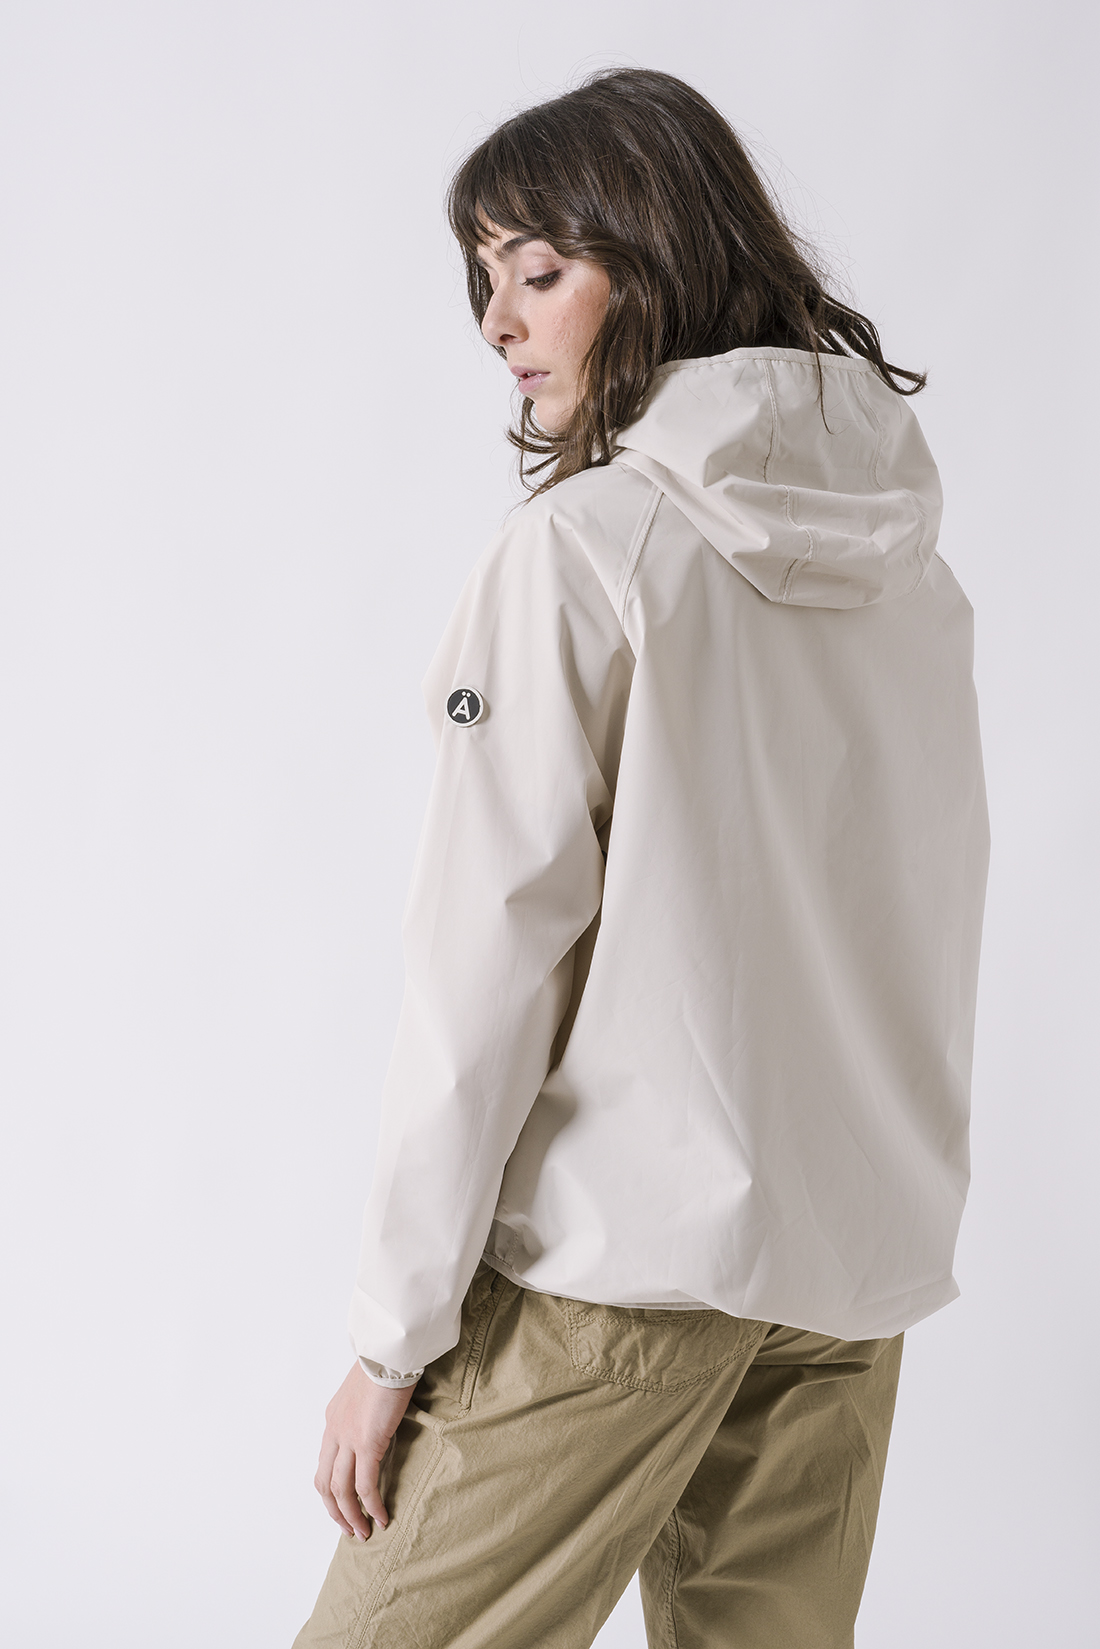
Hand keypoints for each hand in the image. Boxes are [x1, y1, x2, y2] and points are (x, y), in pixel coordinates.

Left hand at [313, 1361, 416, 1539]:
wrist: (389, 1353)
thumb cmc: (385, 1364)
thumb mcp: (365, 1390)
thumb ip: (363, 1411)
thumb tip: (376, 1422)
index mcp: (333, 1419)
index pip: (325, 1464)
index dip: (332, 1490)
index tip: (344, 1506)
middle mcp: (334, 1432)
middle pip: (324, 1483)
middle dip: (335, 1511)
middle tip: (349, 1528)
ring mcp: (348, 1439)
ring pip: (340, 1490)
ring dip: (350, 1516)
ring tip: (363, 1533)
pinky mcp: (367, 1443)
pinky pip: (365, 1485)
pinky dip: (372, 1505)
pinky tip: (381, 1517)